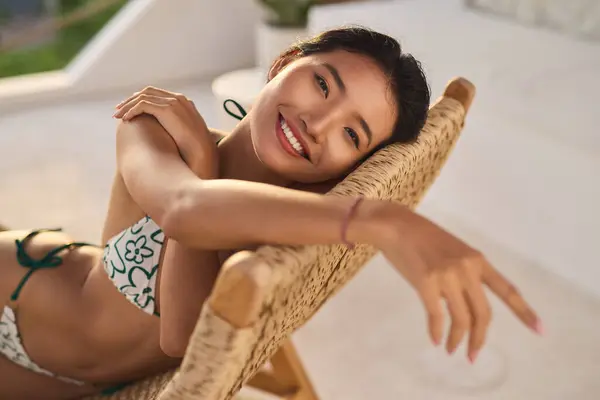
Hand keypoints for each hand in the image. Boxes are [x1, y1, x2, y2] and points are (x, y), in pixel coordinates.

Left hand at [113, 86, 217, 178]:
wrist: (203, 152)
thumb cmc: (195, 149)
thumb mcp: (186, 133)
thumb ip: (176, 126)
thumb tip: (164, 132)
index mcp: (183, 101)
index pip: (156, 93)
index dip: (140, 99)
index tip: (129, 108)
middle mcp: (178, 98)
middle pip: (147, 92)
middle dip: (131, 100)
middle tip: (118, 110)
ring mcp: (173, 102)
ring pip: (142, 97)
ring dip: (128, 106)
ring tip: (117, 116)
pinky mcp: (167, 109)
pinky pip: (142, 105)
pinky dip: (132, 111)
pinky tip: (126, 120)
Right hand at [370, 203, 541, 362]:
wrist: (396, 226)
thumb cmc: (421, 237)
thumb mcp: (453, 252)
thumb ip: (465, 275)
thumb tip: (464, 306)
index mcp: (477, 260)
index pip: (506, 289)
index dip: (524, 312)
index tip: (540, 330)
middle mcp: (467, 268)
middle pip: (483, 314)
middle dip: (480, 338)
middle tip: (473, 354)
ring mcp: (447, 276)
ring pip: (461, 318)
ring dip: (458, 340)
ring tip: (453, 350)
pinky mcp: (427, 283)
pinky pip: (437, 316)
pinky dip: (437, 332)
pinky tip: (436, 339)